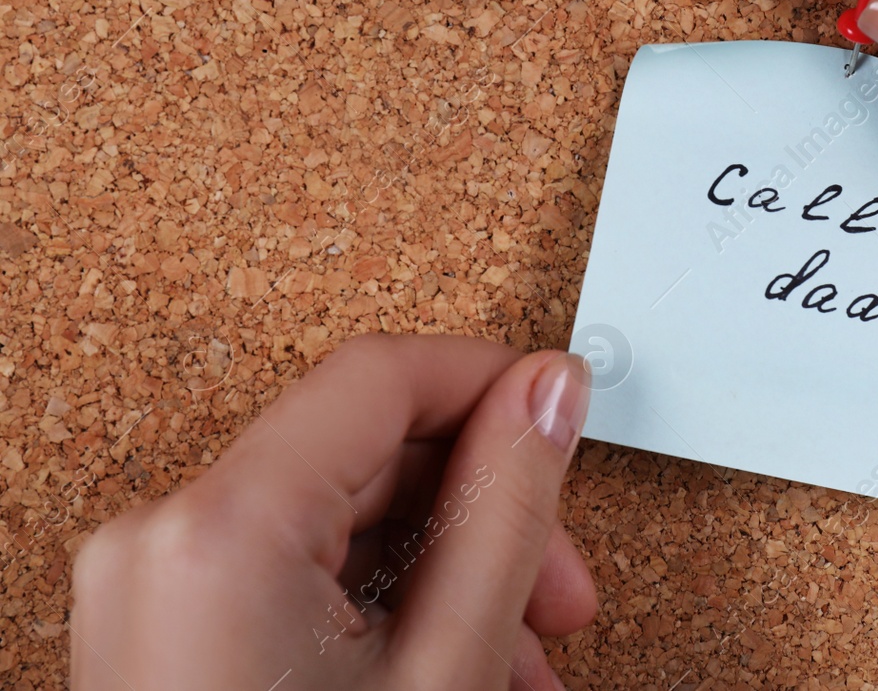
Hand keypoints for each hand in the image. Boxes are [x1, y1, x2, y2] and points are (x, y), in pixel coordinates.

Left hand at [71, 335, 593, 690]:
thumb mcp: (443, 670)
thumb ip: (507, 512)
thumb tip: (547, 397)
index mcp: (221, 528)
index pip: (381, 376)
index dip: (493, 382)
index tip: (562, 414)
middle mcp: (165, 541)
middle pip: (367, 449)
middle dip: (484, 509)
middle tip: (560, 586)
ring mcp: (154, 591)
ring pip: (343, 519)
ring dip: (450, 572)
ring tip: (516, 661)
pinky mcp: (165, 633)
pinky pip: (300, 575)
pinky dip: (388, 610)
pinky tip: (453, 670)